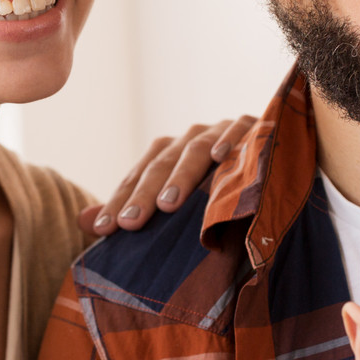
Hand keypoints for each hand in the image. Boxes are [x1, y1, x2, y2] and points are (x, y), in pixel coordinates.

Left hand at [79, 117, 258, 234]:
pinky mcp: (257, 128)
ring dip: (182, 176)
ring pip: (197, 150)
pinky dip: (231, 143)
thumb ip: (134, 210)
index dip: (119, 201)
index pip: (137, 176)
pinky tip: (222, 160)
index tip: (103, 230)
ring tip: (168, 205)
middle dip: (144, 193)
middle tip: (129, 223)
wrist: (276, 167)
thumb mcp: (176, 205)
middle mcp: (192, 139)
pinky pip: (243, 133)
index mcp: (169, 153)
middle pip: (162, 163)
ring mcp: (224, 131)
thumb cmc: (219, 192)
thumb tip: (83, 222)